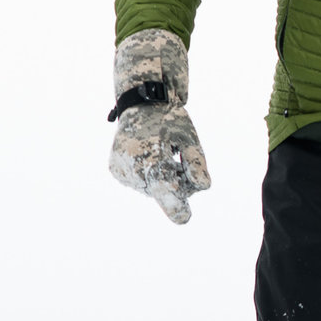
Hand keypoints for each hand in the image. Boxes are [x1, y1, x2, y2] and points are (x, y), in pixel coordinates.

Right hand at [107, 28, 208, 224]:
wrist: (140, 102)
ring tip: (163, 154)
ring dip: (163, 179)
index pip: (164, 188)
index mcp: (149, 156)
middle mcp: (130, 166)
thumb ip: (196, 161)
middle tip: (178, 158)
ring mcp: (120, 170)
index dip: (176, 205)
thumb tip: (205, 185)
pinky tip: (151, 157)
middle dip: (177, 182)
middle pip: (162, 190)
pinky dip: (150, 175)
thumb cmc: (170, 119)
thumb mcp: (189, 136)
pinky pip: (141, 183)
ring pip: (151, 189)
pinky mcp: (115, 172)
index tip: (185, 218)